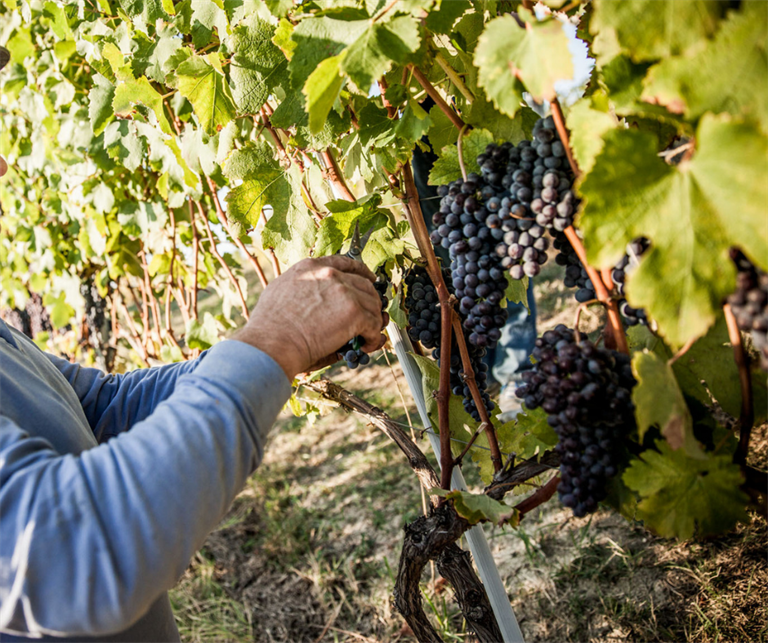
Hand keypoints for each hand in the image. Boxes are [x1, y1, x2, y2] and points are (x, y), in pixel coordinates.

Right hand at [232, 256, 386, 379]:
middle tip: (369, 318)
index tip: (370, 280)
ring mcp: (344, 292)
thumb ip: (303, 288)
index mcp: (310, 267)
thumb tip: (315, 300)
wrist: (271, 343)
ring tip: (366, 336)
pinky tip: (366, 346)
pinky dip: (373, 338)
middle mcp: (329, 275)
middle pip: (364, 285)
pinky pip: (374, 325)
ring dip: (373, 322)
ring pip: (372, 305)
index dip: (362, 272)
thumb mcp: (281, 291)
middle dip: (369, 302)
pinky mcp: (354, 313)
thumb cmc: (269, 327)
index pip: (345, 263)